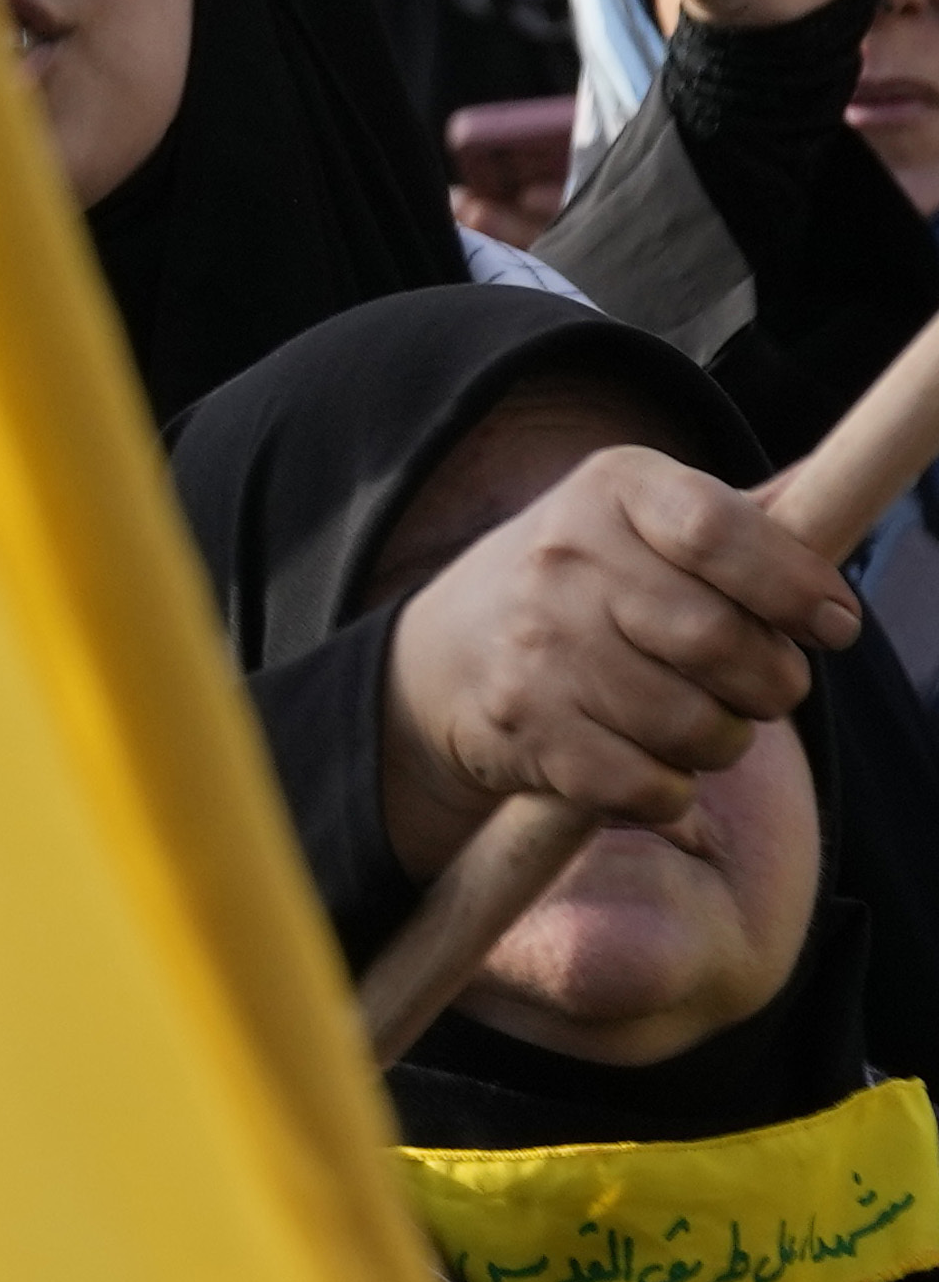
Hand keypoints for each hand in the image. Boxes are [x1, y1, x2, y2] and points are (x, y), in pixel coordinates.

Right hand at [376, 440, 854, 861]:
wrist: (444, 656)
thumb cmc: (584, 586)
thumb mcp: (644, 522)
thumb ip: (741, 521)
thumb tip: (836, 495)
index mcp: (610, 490)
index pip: (720, 531)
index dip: (795, 584)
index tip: (834, 623)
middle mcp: (564, 558)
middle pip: (724, 642)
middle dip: (772, 684)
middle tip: (760, 687)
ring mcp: (539, 645)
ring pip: (699, 728)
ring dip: (722, 743)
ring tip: (692, 722)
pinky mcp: (528, 729)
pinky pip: (654, 788)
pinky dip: (670, 791)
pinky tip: (643, 758)